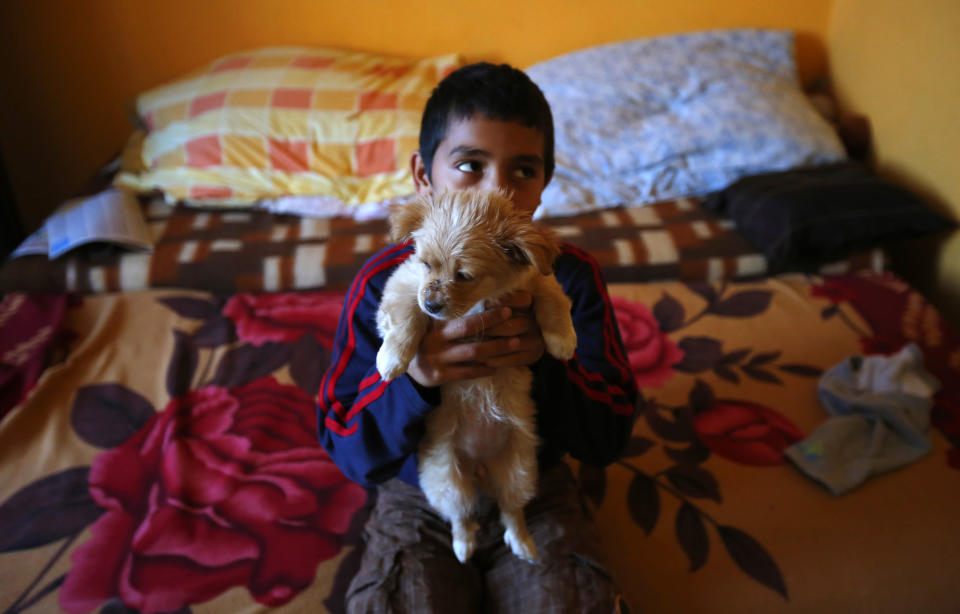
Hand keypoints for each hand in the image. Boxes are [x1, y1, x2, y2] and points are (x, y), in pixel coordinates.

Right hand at [406, 292, 545, 387]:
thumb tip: (473, 294)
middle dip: (495, 326)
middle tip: (516, 322)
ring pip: (473, 354)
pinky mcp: (439, 376)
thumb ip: (447, 313)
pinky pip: (467, 372)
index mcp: (436, 326)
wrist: (406, 366)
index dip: (487, 314)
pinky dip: (484, 369)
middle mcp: (436, 341)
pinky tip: (498, 365)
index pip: (465, 318)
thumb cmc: (426, 340)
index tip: (508, 309)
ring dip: (497, 348)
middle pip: (471, 332)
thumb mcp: (431, 325)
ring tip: (515, 343)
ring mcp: (437, 360)